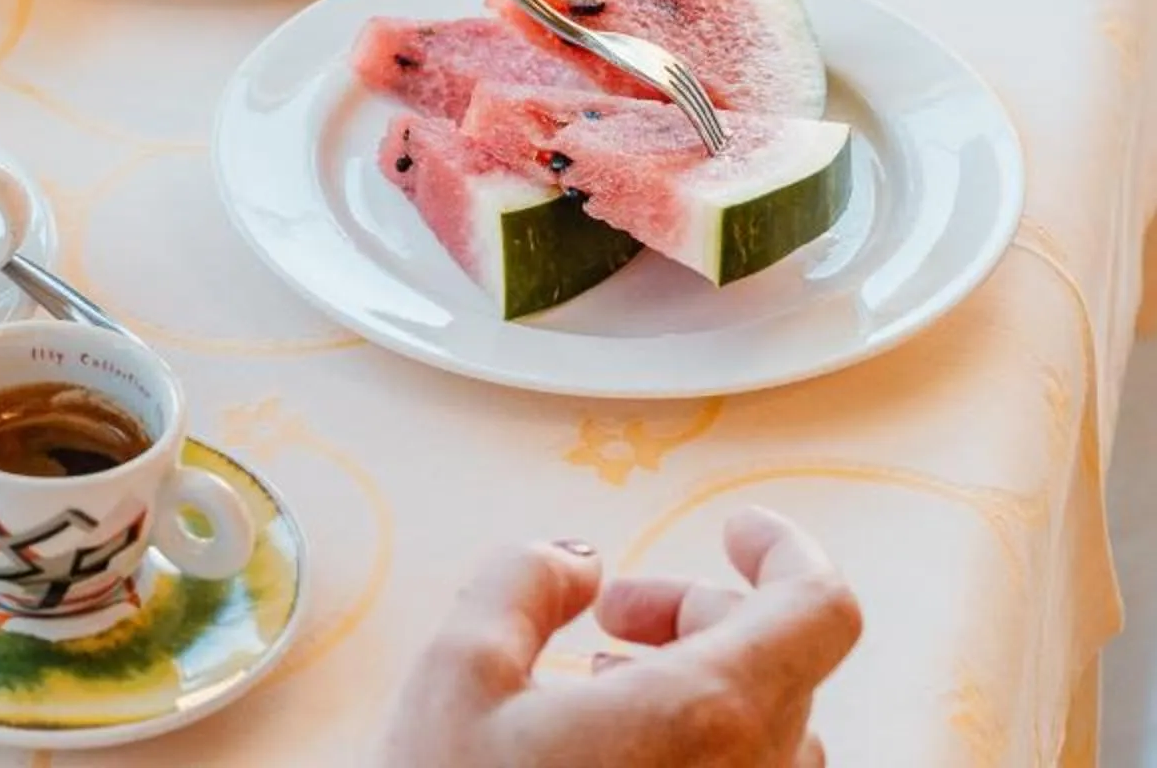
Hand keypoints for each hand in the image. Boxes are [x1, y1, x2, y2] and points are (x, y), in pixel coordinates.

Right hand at [382, 511, 862, 767]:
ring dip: (700, 685)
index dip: (786, 552)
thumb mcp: (457, 673)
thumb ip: (524, 581)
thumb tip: (577, 559)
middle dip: (697, 614)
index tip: (733, 530)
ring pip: (767, 734)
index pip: (818, 608)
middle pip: (781, 664)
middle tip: (604, 617)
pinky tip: (610, 755)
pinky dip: (698, 750)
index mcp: (708, 712)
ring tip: (598, 687)